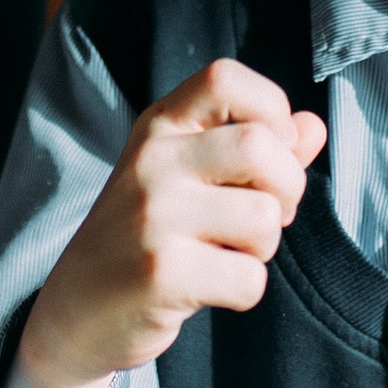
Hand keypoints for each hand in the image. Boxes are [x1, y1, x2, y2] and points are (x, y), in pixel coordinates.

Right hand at [0, 58, 325, 387]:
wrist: (75, 310)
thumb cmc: (144, 237)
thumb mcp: (187, 177)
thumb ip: (253, 148)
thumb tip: (312, 127)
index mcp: (160, 127)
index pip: (225, 78)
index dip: (270, 110)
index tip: (269, 152)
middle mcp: (153, 162)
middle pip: (261, 147)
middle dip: (287, 190)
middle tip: (261, 217)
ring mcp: (152, 216)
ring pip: (263, 218)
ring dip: (264, 248)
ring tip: (226, 254)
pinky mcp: (160, 273)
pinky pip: (249, 279)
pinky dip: (245, 291)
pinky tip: (209, 288)